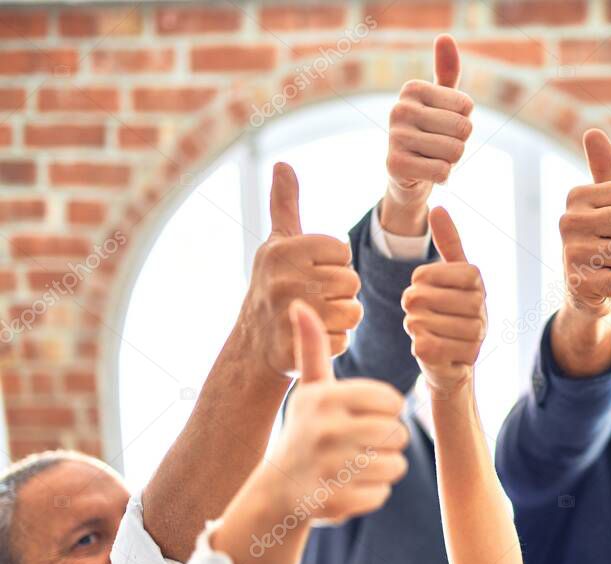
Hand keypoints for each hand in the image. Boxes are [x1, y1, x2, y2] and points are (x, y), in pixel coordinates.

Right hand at [240, 162, 362, 375]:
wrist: (254, 344)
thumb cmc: (274, 285)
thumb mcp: (277, 244)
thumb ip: (285, 205)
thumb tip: (281, 163)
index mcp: (283, 251)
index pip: (342, 252)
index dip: (334, 264)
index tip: (311, 272)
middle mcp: (282, 280)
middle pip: (351, 282)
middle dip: (341, 292)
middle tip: (315, 297)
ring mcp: (288, 315)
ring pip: (352, 312)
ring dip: (342, 317)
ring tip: (318, 316)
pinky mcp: (295, 348)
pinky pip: (344, 341)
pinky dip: (335, 342)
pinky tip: (314, 337)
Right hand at [269, 300, 408, 524]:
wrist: (277, 489)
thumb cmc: (305, 430)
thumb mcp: (309, 390)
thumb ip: (311, 348)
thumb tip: (299, 304)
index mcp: (326, 398)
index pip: (392, 401)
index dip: (385, 411)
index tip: (363, 417)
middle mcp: (325, 430)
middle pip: (397, 434)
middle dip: (387, 442)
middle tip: (362, 446)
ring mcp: (328, 469)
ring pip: (395, 466)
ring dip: (383, 469)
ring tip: (356, 466)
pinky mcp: (332, 502)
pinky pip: (381, 495)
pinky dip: (371, 495)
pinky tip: (348, 488)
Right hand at [382, 34, 472, 234]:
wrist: (406, 175)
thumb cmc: (429, 133)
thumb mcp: (441, 102)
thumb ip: (447, 72)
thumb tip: (445, 37)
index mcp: (412, 89)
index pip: (467, 106)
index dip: (464, 122)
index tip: (444, 127)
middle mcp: (399, 108)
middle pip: (463, 129)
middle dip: (460, 144)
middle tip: (440, 147)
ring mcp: (394, 136)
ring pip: (455, 151)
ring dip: (451, 161)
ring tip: (433, 158)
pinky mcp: (395, 165)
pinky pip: (442, 171)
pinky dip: (443, 177)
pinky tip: (427, 173)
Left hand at [402, 207, 485, 392]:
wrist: (454, 361)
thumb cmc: (447, 312)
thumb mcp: (448, 275)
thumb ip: (447, 242)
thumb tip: (437, 208)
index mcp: (475, 280)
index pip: (427, 274)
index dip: (417, 282)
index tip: (422, 286)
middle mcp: (481, 305)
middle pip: (421, 299)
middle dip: (412, 306)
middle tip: (421, 312)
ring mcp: (476, 333)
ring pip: (420, 323)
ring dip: (415, 326)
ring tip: (427, 328)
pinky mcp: (466, 358)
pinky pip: (424, 346)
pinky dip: (418, 345)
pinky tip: (429, 346)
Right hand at [559, 129, 610, 319]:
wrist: (582, 289)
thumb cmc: (599, 239)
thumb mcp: (603, 203)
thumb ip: (602, 169)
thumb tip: (593, 131)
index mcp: (576, 196)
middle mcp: (567, 221)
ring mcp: (571, 254)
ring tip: (608, 264)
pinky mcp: (579, 284)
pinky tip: (602, 282)